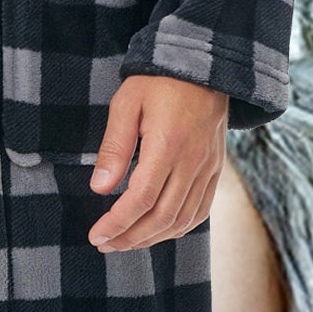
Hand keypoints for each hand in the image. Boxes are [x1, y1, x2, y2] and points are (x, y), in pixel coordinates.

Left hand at [87, 74, 227, 250]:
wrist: (204, 67)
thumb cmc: (159, 82)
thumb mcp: (127, 104)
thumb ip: (114, 147)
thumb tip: (99, 189)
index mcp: (168, 144)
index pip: (142, 198)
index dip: (118, 223)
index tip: (97, 235)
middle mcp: (193, 162)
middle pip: (162, 217)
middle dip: (130, 238)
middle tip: (105, 244)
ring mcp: (208, 168)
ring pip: (183, 220)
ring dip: (152, 238)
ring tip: (125, 242)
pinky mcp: (216, 170)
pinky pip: (200, 211)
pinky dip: (178, 228)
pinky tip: (157, 232)